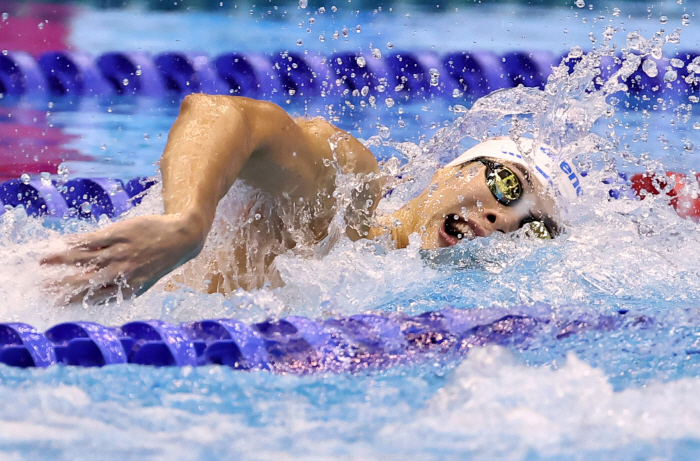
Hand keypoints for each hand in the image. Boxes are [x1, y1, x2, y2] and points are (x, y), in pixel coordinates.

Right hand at [42, 214, 203, 304]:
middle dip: (58, 286)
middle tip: (40, 288)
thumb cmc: (160, 260)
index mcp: (126, 289)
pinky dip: (74, 242)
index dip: (70, 301)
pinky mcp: (119, 234)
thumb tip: (93, 293)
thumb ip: (118, 287)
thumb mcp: (141, 280)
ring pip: (82, 259)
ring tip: (42, 262)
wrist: (182, 239)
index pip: (91, 298)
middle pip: (82, 281)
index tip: (53, 303)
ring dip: (59, 261)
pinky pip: (91, 240)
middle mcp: (120, 273)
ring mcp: (119, 253)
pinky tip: (62, 242)